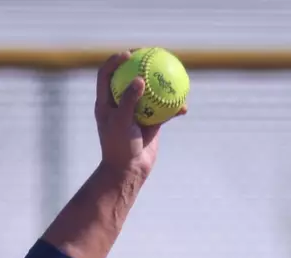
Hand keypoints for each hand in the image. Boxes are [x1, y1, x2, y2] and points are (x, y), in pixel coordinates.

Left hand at [94, 49, 184, 179]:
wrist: (129, 171)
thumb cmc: (119, 148)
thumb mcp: (120, 123)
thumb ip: (128, 100)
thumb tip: (140, 79)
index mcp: (106, 103)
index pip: (106, 75)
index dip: (115, 61)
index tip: (129, 54)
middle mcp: (120, 106)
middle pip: (129, 79)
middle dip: (140, 65)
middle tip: (152, 56)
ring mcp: (137, 114)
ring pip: (150, 95)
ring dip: (161, 86)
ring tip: (173, 74)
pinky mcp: (151, 124)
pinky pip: (164, 112)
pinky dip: (173, 109)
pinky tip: (184, 106)